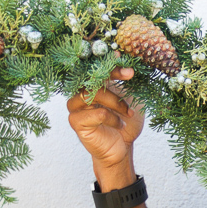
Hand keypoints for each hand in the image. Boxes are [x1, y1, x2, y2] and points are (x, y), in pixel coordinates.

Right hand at [67, 66, 142, 186]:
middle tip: (130, 76)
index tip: (125, 60)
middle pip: (90, 77)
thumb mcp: (130, 98)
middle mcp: (80, 93)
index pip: (96, 68)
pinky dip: (112, 118)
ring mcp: (75, 107)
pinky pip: (96, 113)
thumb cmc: (126, 121)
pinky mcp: (76, 122)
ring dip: (115, 102)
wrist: (124, 147)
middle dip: (112, 75)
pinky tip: (120, 125)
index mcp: (91, 84)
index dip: (110, 64)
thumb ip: (126, 82)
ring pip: (91, 94)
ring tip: (128, 112)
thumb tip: (126, 62)